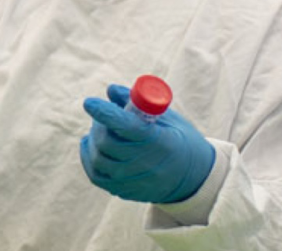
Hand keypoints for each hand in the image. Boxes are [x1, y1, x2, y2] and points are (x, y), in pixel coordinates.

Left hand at [79, 84, 214, 203]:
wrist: (193, 178)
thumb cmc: (179, 138)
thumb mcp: (167, 116)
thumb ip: (138, 102)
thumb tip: (110, 90)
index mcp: (159, 141)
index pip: (126, 126)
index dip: (105, 113)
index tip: (88, 102)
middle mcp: (146, 164)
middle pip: (107, 143)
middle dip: (98, 124)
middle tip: (101, 114)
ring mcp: (135, 181)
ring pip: (98, 160)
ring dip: (93, 139)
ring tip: (99, 128)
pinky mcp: (125, 192)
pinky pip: (96, 176)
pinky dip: (88, 157)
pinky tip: (92, 144)